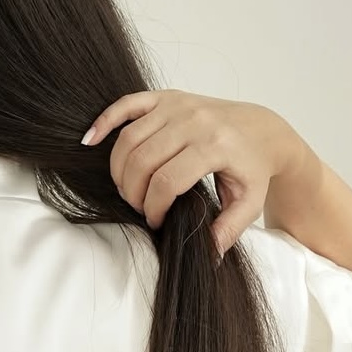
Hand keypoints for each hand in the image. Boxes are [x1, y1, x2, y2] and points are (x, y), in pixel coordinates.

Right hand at [81, 90, 298, 256]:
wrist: (262, 129)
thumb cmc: (251, 168)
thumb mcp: (249, 203)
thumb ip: (229, 229)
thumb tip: (208, 254)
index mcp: (216, 145)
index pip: (167, 182)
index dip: (153, 208)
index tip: (156, 220)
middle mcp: (194, 121)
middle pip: (142, 161)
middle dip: (133, 192)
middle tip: (140, 206)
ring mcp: (178, 105)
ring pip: (129, 139)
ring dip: (119, 171)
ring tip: (128, 188)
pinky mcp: (165, 97)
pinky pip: (126, 105)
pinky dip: (104, 121)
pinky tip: (89, 141)